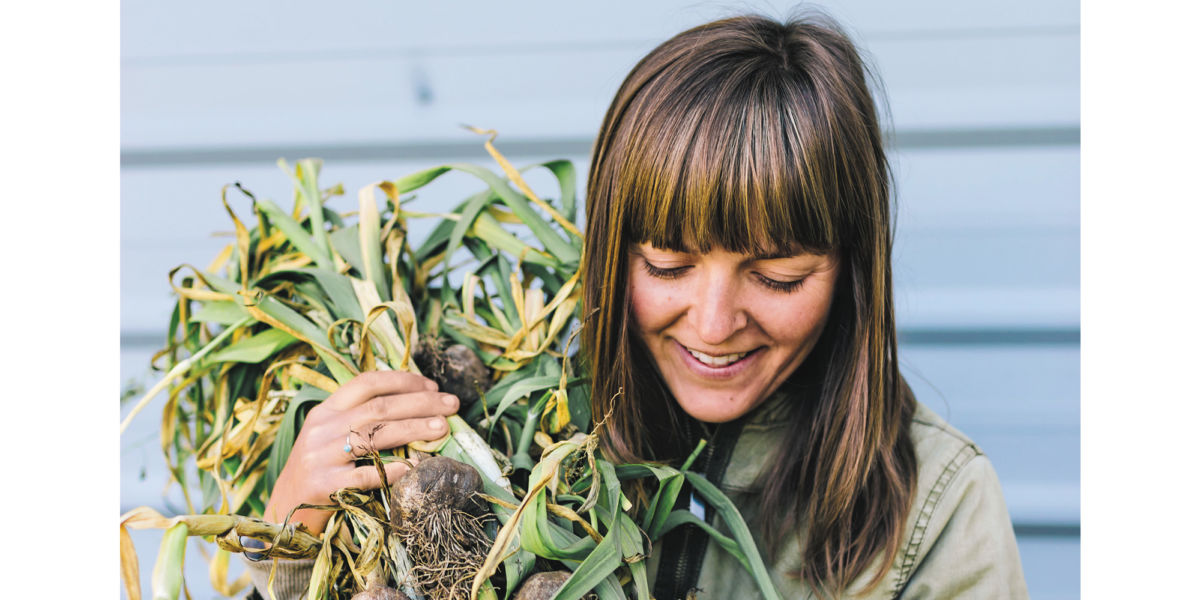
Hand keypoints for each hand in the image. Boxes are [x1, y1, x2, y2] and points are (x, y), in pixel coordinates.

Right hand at [263, 371, 458, 533]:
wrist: (283, 513)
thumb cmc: (318, 471)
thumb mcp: (329, 437)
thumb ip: (360, 420)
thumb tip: (415, 405)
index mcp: (324, 411)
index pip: (366, 383)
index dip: (402, 381)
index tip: (433, 386)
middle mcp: (321, 430)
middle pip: (378, 408)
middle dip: (421, 403)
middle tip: (452, 405)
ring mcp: (320, 457)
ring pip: (376, 436)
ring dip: (415, 428)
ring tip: (443, 427)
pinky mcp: (324, 487)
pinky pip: (366, 475)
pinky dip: (393, 469)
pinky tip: (416, 466)